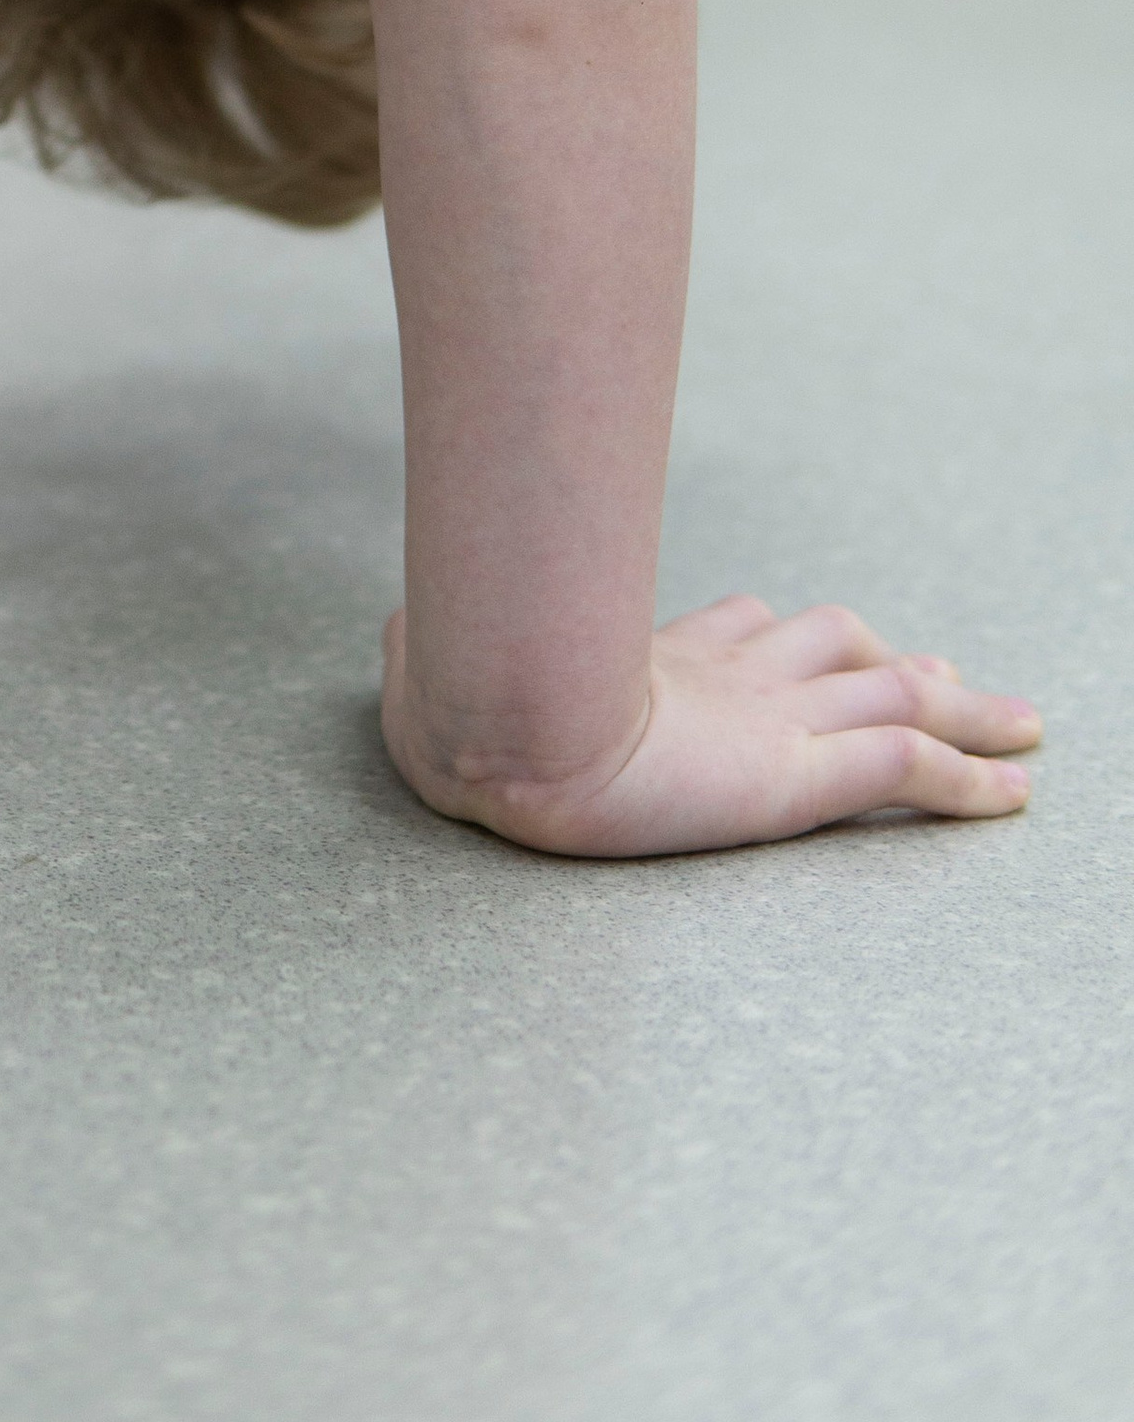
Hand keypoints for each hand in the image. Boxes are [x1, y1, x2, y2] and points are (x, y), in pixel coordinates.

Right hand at [384, 595, 1039, 857]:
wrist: (502, 727)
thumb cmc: (458, 703)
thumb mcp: (433, 675)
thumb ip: (425, 655)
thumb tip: (396, 632)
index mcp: (649, 659)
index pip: (740, 628)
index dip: (788, 633)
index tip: (826, 635)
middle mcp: (725, 678)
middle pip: (840, 646)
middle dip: (898, 656)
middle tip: (948, 670)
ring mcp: (769, 718)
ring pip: (899, 694)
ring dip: (969, 708)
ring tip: (1025, 723)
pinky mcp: (797, 772)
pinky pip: (909, 767)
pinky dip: (971, 779)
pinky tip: (1014, 793)